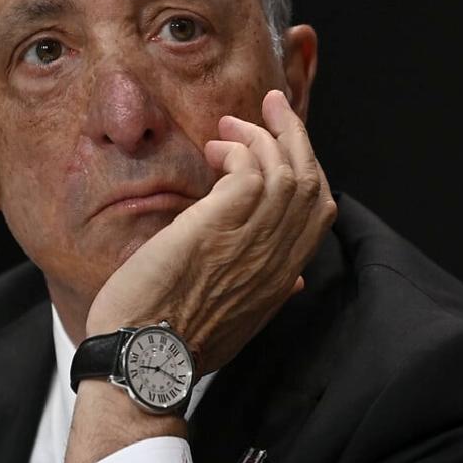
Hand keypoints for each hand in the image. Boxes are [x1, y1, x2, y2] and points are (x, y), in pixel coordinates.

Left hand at [86, 89, 336, 373]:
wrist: (143, 356)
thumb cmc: (176, 342)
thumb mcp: (239, 322)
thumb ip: (269, 294)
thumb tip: (293, 282)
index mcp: (283, 278)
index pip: (319, 211)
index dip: (308, 168)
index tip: (287, 143)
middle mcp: (278, 257)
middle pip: (311, 181)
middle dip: (294, 135)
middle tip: (272, 105)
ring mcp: (252, 241)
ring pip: (286, 169)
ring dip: (261, 135)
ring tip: (231, 125)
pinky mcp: (219, 226)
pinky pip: (250, 170)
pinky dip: (239, 150)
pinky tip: (216, 150)